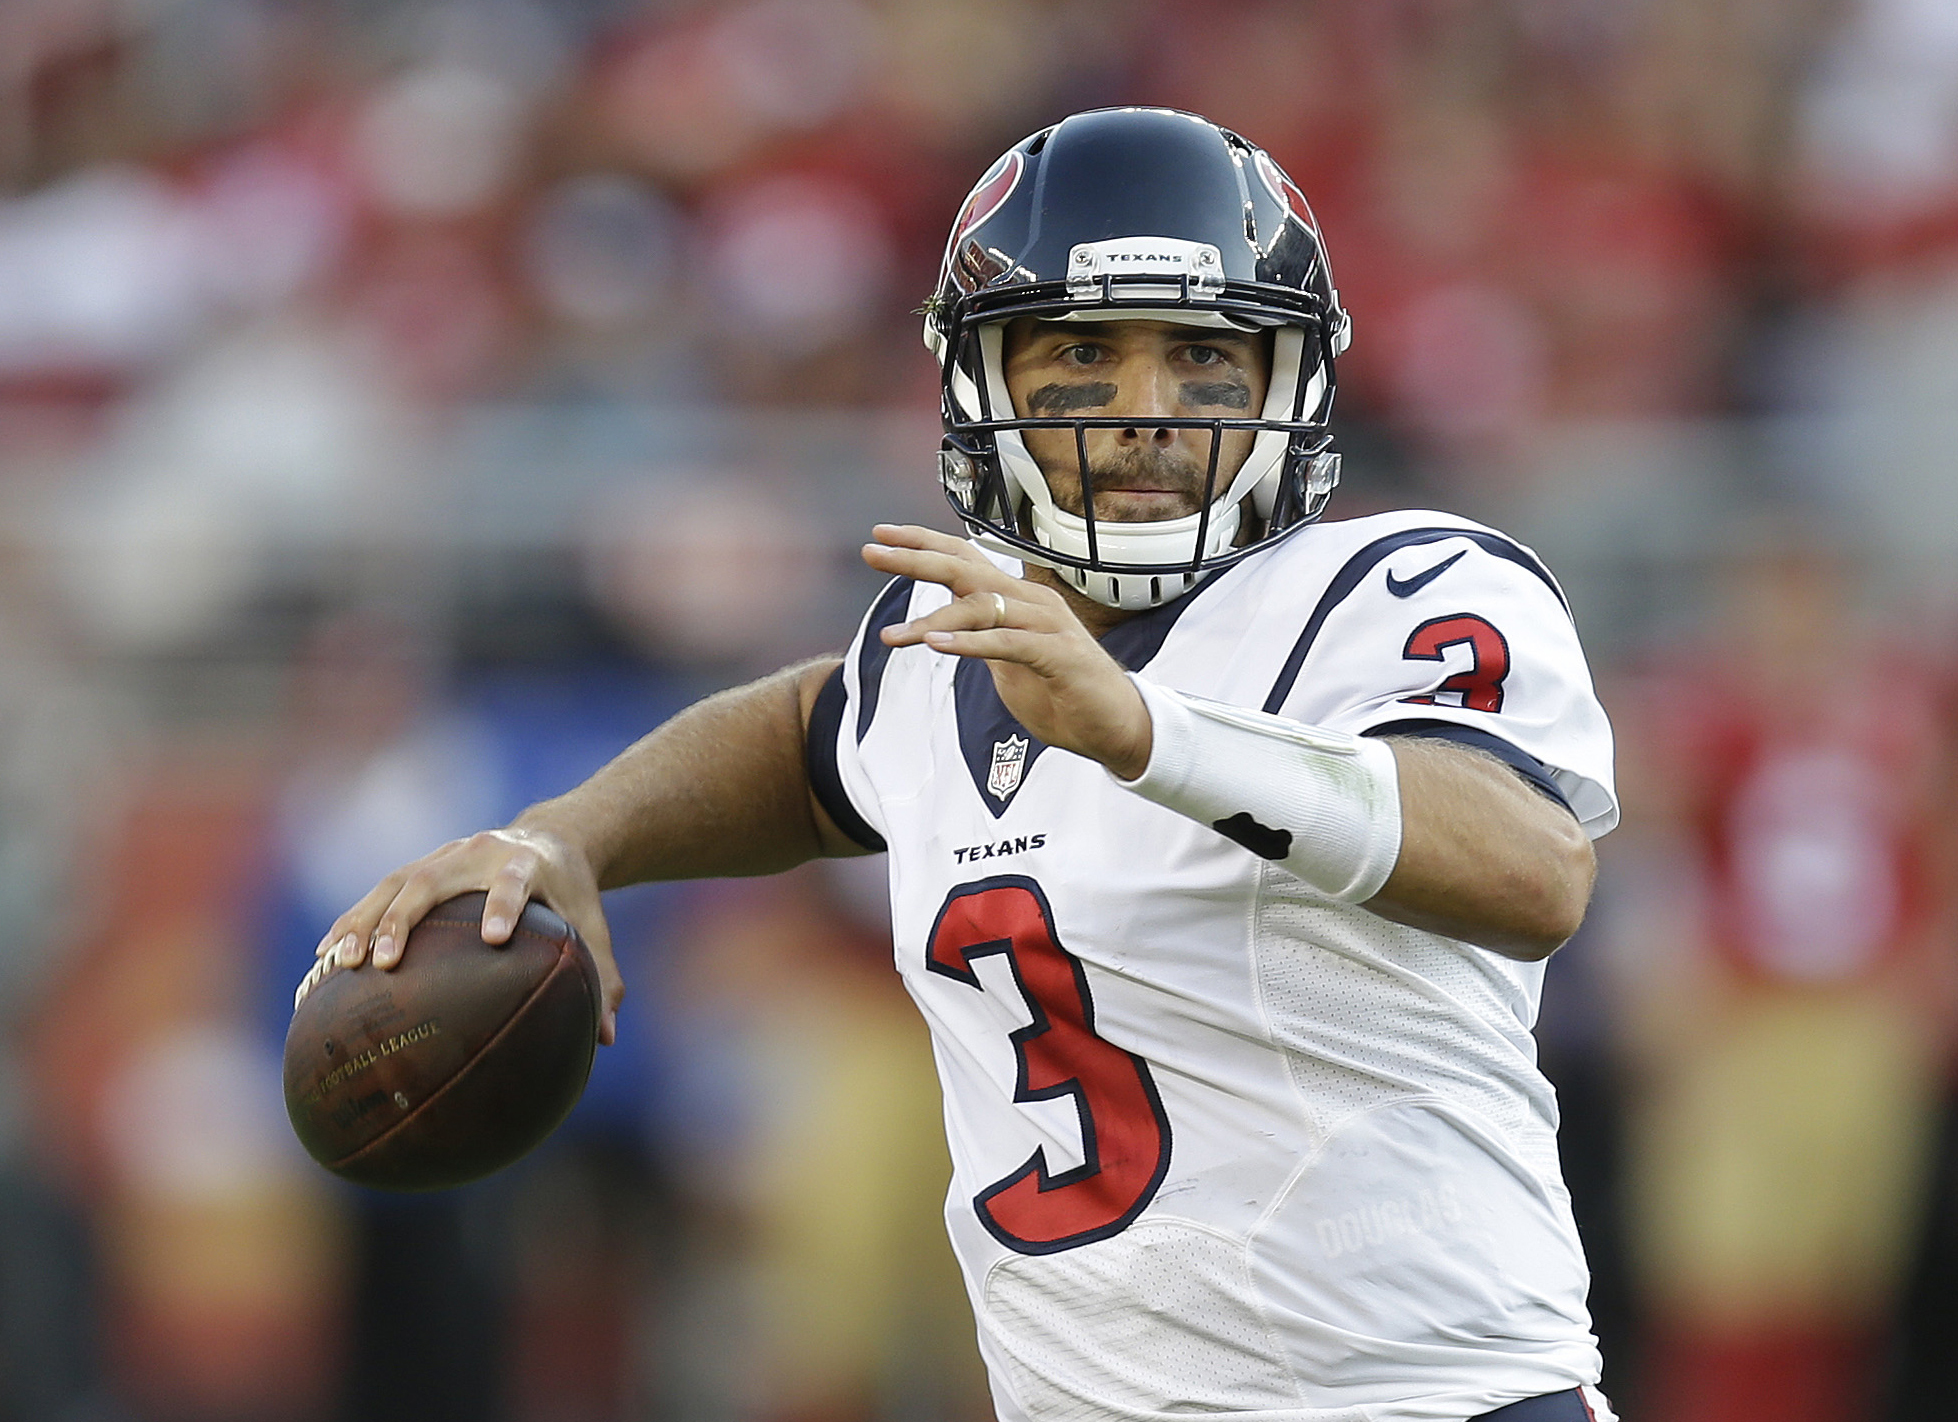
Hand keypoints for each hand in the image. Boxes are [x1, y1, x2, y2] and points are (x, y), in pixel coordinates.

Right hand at [310, 825, 624, 1044]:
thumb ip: (603, 976)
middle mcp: (480, 852)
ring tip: (337, 964)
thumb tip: (606, 1040)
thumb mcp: (592, 925)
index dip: (505, 904)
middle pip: (434, 879)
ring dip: (364, 921)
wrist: (550, 837)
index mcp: (527, 863)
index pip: (515, 882)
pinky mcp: (422, 865)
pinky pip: (380, 891)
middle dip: (404, 918)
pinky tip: (322, 959)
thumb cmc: (572, 893)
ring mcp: (445, 855)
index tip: (494, 936)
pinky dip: (352, 921)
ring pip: (396, 883)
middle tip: (383, 962)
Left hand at [861, 524, 1152, 778]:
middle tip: (871, 551)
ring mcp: (1047, 625)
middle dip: (914, 558)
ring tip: (895, 636)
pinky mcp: (1059, 654)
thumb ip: (980, 640)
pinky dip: (969, 642)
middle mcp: (1032, 602)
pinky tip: (936, 645)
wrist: (1116, 729)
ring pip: (981, 606)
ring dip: (933, 619)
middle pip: (966, 569)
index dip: (923, 543)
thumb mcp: (1008, 665)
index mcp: (1017, 601)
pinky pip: (1006, 642)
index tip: (881, 535)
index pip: (964, 558)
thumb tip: (945, 628)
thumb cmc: (1064, 696)